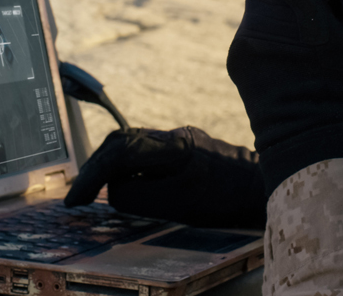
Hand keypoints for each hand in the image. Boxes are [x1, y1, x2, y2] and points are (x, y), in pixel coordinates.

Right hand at [63, 126, 264, 228]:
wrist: (266, 188)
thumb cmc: (228, 199)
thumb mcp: (179, 205)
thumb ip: (140, 196)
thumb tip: (114, 190)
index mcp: (173, 145)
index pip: (120, 152)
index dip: (93, 176)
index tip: (76, 199)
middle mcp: (175, 137)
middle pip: (121, 143)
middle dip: (95, 168)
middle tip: (78, 197)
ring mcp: (182, 141)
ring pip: (133, 146)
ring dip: (110, 167)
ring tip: (94, 192)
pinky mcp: (187, 150)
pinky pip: (147, 155)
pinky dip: (128, 169)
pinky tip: (126, 188)